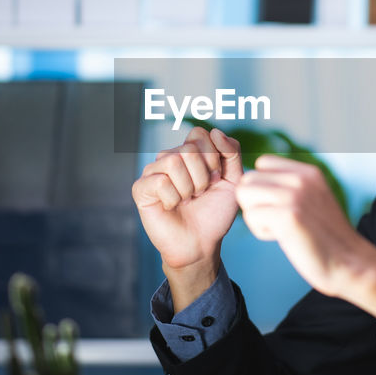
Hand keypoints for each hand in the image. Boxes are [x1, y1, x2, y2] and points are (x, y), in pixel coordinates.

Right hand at [132, 127, 241, 307]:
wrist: (202, 243)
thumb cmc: (215, 212)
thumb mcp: (233, 180)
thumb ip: (231, 152)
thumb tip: (215, 131)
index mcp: (190, 152)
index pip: (199, 134)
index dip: (213, 157)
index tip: (215, 179)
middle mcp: (170, 157)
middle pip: (188, 148)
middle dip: (203, 176)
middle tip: (200, 193)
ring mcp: (153, 172)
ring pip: (173, 161)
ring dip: (189, 187)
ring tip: (187, 199)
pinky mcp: (141, 189)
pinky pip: (161, 181)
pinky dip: (174, 198)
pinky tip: (172, 206)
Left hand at [235, 155, 375, 320]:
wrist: (350, 263)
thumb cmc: (326, 237)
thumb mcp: (312, 198)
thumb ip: (288, 186)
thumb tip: (249, 181)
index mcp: (308, 172)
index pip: (262, 163)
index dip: (262, 186)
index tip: (279, 207)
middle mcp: (301, 178)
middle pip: (248, 179)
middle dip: (254, 202)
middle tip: (276, 221)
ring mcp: (294, 195)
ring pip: (244, 194)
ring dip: (255, 216)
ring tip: (278, 229)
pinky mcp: (288, 216)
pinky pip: (251, 216)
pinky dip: (261, 232)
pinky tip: (283, 238)